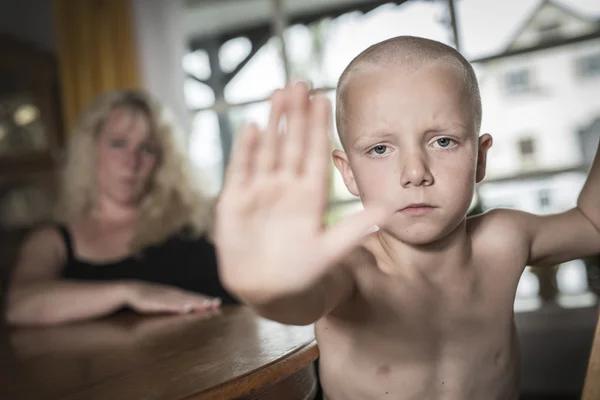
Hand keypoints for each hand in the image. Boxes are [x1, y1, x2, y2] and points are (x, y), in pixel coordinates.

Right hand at [125, 281, 220, 314]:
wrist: (129, 291)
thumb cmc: (147, 297)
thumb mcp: (162, 299)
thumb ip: (174, 302)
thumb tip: (186, 308)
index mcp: (174, 293)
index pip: (193, 296)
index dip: (205, 299)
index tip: (217, 302)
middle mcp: (172, 293)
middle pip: (191, 297)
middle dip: (204, 300)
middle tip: (217, 303)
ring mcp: (164, 297)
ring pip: (183, 300)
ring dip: (195, 302)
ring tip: (206, 305)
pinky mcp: (155, 302)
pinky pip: (169, 305)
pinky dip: (178, 306)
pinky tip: (186, 309)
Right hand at [215, 82, 386, 299]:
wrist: (271, 292)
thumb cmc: (303, 274)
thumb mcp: (331, 252)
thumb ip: (353, 230)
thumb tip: (387, 212)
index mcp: (310, 197)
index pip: (315, 154)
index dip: (318, 128)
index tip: (323, 100)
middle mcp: (286, 189)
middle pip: (292, 145)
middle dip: (295, 115)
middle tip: (299, 82)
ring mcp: (260, 193)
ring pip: (267, 150)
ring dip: (272, 123)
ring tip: (277, 94)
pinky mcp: (236, 203)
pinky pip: (241, 172)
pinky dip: (245, 151)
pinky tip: (252, 128)